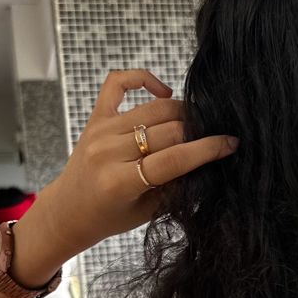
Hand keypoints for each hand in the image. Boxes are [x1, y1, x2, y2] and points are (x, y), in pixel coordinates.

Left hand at [23, 70, 238, 266]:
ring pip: (155, 108)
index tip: (230, 143)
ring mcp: (101, 130)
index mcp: (120, 181)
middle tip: (212, 136)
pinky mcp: (96, 117)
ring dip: (181, 112)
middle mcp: (109, 151)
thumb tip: (208, 161)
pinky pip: (119, 83)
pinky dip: (144, 79)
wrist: (67, 212)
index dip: (208, 149)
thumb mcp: (148, 212)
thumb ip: (176, 186)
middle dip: (198, 131)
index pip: (175, 158)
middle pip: (169, 129)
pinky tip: (163, 92)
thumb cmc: (108, 217)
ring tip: (194, 123)